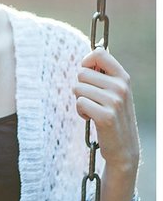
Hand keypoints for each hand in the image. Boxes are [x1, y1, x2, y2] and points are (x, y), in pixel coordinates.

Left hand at [73, 47, 139, 170]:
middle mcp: (121, 86)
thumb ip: (103, 75)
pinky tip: (91, 119)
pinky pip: (79, 103)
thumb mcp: (114, 92)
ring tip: (94, 110)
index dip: (86, 63)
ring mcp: (115, 101)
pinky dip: (80, 112)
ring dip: (80, 101)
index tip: (88, 76)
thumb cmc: (113, 115)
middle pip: (81, 73)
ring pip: (77, 88)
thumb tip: (88, 57)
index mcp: (123, 77)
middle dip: (81, 87)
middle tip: (93, 101)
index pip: (99, 53)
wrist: (124, 147)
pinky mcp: (106, 116)